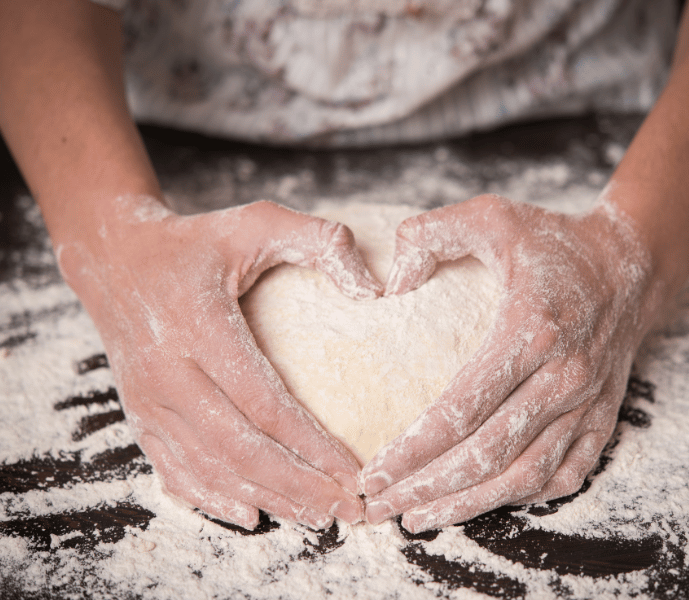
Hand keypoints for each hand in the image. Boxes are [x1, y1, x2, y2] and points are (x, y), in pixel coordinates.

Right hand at [58, 195, 381, 529]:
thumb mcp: (257, 221)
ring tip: (317, 517)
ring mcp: (148, 399)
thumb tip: (375, 289)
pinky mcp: (140, 413)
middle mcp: (168, 372)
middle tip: (349, 511)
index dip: (313, 446)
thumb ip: (319, 241)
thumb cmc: (196, 240)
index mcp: (200, 328)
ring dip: (267, 498)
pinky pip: (174, 468)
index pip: (265, 403)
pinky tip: (250, 513)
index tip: (356, 472)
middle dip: (299, 487)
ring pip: (210, 467)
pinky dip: (212, 497)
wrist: (113, 256)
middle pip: (239, 449)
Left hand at [361, 194, 660, 531]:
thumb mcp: (491, 215)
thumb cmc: (554, 243)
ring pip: (524, 475)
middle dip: (427, 488)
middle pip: (486, 454)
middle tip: (378, 507)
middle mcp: (563, 377)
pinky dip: (522, 496)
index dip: (412, 450)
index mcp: (531, 331)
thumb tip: (389, 284)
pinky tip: (482, 501)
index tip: (372, 472)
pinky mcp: (603, 418)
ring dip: (469, 505)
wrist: (631, 265)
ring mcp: (588, 404)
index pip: (461, 409)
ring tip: (419, 517)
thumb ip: (430, 234)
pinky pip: (565, 474)